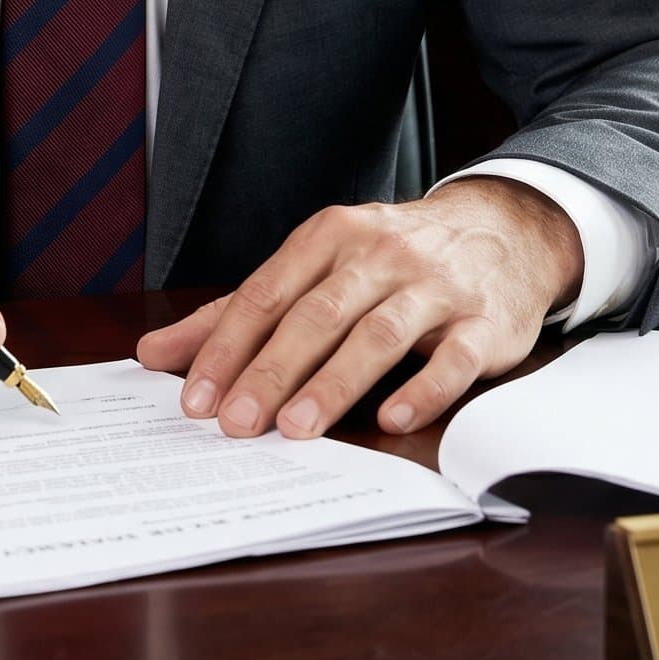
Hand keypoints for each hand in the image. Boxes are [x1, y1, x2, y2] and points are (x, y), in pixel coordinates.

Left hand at [135, 177, 581, 440]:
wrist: (504, 229)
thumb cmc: (393, 258)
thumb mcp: (316, 265)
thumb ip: (239, 311)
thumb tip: (154, 352)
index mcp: (331, 236)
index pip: (267, 294)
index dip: (228, 347)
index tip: (196, 399)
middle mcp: (381, 254)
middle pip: (316, 315)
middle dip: (271, 371)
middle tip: (234, 424)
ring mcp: (436, 286)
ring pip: (378, 334)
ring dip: (334, 384)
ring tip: (296, 430)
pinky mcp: (484, 322)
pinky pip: (454, 359)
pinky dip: (422, 389)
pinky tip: (390, 420)